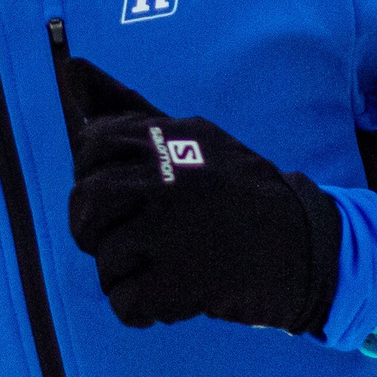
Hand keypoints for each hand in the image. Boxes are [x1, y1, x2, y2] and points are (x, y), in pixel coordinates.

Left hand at [62, 57, 340, 333]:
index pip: (90, 145)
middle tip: (130, 238)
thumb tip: (71, 68)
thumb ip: (126, 110)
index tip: (121, 193)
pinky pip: (124, 302)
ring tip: (167, 264)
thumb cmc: (236, 192)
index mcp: (170, 138)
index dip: (94, 175)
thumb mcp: (191, 137)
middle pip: (86, 204)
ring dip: (126, 272)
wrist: (304, 247)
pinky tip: (176, 293)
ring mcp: (172, 231)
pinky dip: (144, 308)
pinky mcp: (178, 282)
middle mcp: (168, 178)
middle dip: (95, 229)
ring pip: (103, 258)